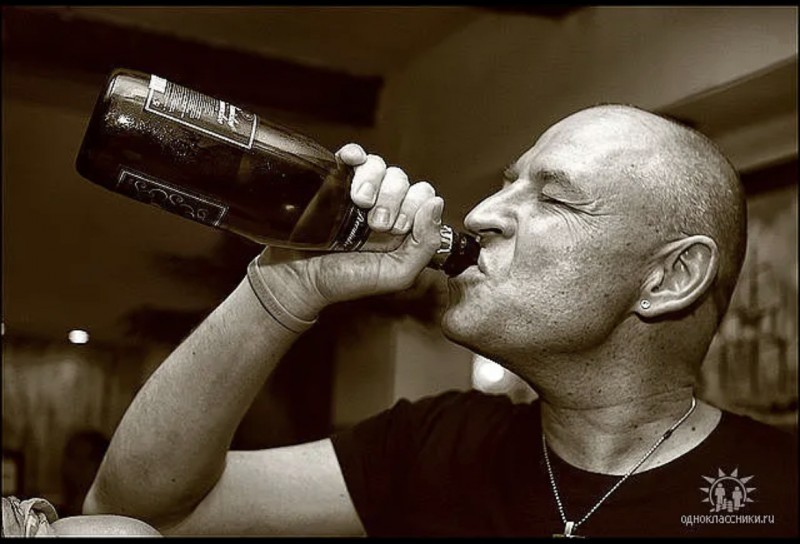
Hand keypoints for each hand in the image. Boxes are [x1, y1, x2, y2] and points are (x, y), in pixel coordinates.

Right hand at [255, 143, 443, 319]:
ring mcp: (358, 191)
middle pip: (402, 179)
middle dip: (393, 199)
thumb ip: (424, 245)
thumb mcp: (397, 274)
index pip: (424, 196)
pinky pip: (351, 155)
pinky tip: (351, 161)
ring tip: (358, 204)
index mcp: (402, 225)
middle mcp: (383, 205)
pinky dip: (354, 153)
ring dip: (373, 182)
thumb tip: (436, 204)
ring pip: (380, 166)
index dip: (415, 207)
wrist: (298, 278)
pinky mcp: (334, 181)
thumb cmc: (346, 280)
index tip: (396, 229)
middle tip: (376, 224)